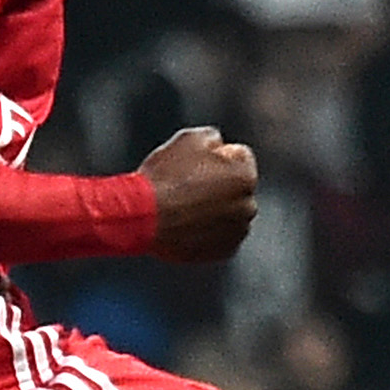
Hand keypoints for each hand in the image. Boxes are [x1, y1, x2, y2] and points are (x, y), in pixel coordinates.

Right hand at [140, 126, 259, 262]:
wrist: (141, 216)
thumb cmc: (164, 175)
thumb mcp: (189, 139)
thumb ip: (213, 138)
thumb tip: (220, 145)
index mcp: (246, 177)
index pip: (239, 157)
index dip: (217, 155)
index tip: (194, 163)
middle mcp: (248, 206)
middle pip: (236, 187)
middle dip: (220, 184)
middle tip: (187, 186)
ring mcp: (237, 232)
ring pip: (229, 213)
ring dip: (215, 209)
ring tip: (183, 207)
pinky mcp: (223, 252)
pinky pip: (220, 236)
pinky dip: (208, 231)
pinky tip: (186, 225)